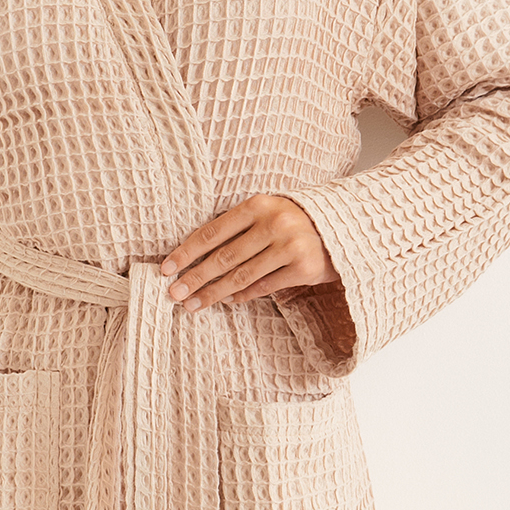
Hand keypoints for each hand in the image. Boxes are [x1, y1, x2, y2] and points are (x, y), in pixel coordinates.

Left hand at [160, 194, 339, 310]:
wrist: (343, 228)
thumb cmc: (294, 222)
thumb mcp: (266, 214)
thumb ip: (236, 230)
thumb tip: (196, 260)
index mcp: (258, 205)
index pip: (212, 231)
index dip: (186, 252)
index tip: (166, 268)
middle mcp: (274, 223)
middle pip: (224, 256)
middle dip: (195, 277)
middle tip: (173, 293)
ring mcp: (290, 246)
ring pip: (241, 275)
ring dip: (213, 292)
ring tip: (192, 304)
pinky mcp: (304, 268)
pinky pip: (264, 286)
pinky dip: (242, 295)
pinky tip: (227, 301)